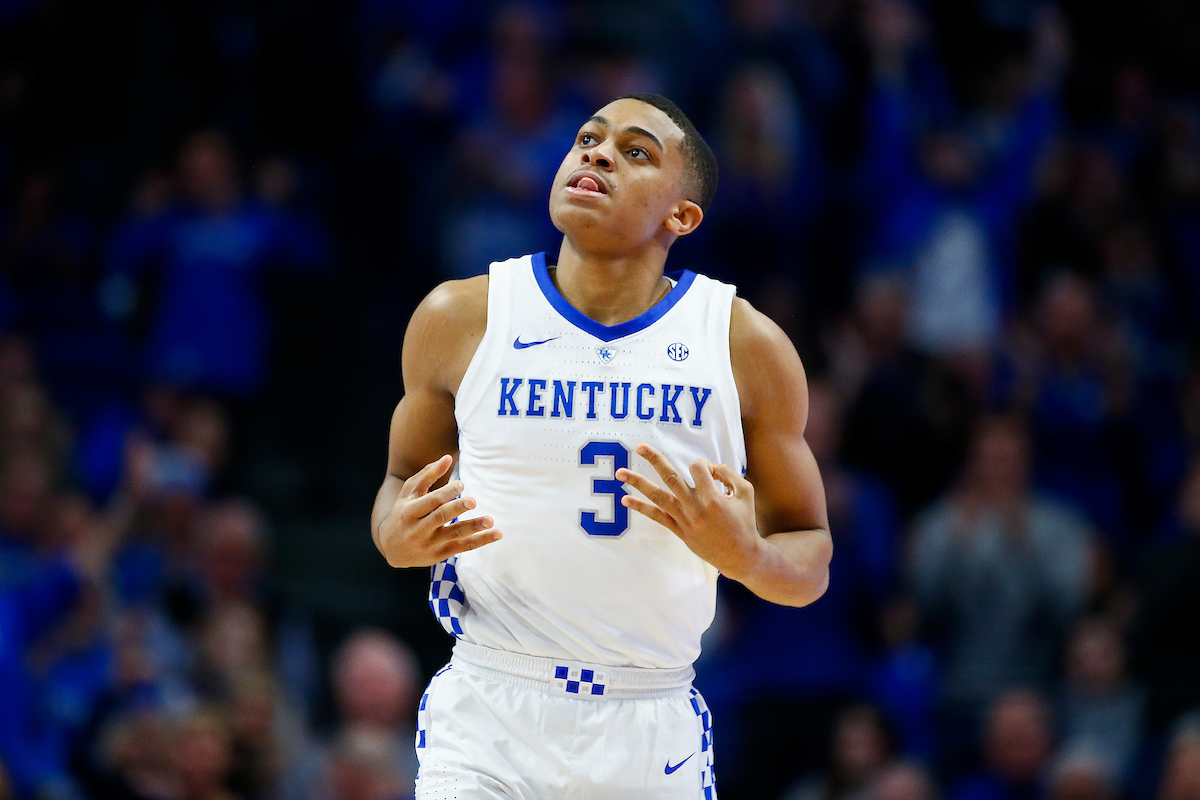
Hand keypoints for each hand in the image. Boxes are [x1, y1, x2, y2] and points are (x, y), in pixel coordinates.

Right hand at [377, 455, 501, 567]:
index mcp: (409, 512)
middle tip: (472, 501)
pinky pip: (463, 547)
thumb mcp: (409, 493)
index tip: (461, 484)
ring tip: (489, 520)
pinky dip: (481, 540)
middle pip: (440, 518)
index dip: (446, 492)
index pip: (430, 501)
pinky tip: (496, 534)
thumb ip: (428, 474)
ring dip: (473, 527)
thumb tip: (447, 458)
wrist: (391, 548)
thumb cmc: (403, 513)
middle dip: (456, 509)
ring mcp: (430, 544)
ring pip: (454, 534)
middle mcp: (418, 529)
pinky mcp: (440, 554)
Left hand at [616, 443, 763, 578]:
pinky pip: (656, 517)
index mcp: (714, 498)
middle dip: (654, 459)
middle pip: (671, 477)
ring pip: (658, 496)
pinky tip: (625, 500)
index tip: (711, 474)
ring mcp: (685, 520)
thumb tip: (709, 466)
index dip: (704, 465)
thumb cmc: (744, 522)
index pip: (698, 468)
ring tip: (620, 472)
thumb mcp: (746, 492)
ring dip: (638, 483)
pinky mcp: (679, 530)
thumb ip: (729, 473)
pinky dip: (641, 508)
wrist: (740, 556)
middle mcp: (695, 508)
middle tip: (639, 446)